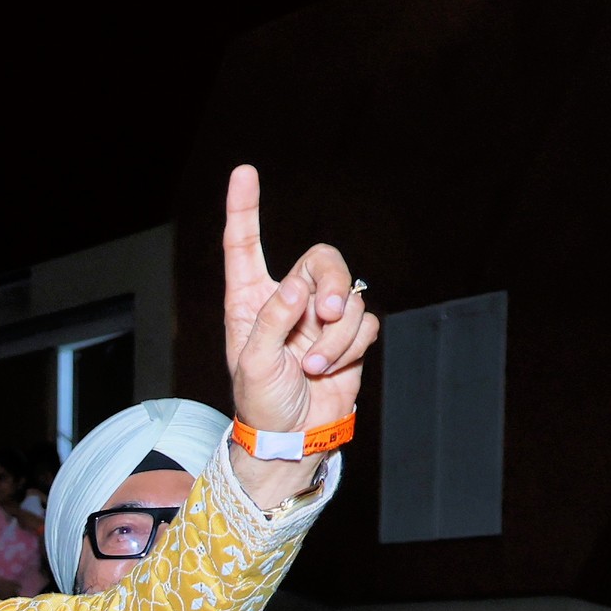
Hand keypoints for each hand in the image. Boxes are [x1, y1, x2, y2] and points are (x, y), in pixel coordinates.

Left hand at [220, 164, 378, 434]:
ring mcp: (321, 318)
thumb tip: (297, 286)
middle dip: (333, 283)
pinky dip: (350, 348)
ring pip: (350, 298)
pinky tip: (330, 371)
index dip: (246, 209)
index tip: (245, 172)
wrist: (291, 438)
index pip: (245, 245)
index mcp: (250, 300)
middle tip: (327, 314)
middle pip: (323, 261)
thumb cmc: (260, 403)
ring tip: (313, 366)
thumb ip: (271, 321)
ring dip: (336, 336)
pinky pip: (365, 324)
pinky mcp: (349, 337)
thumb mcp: (253, 364)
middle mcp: (287, 300)